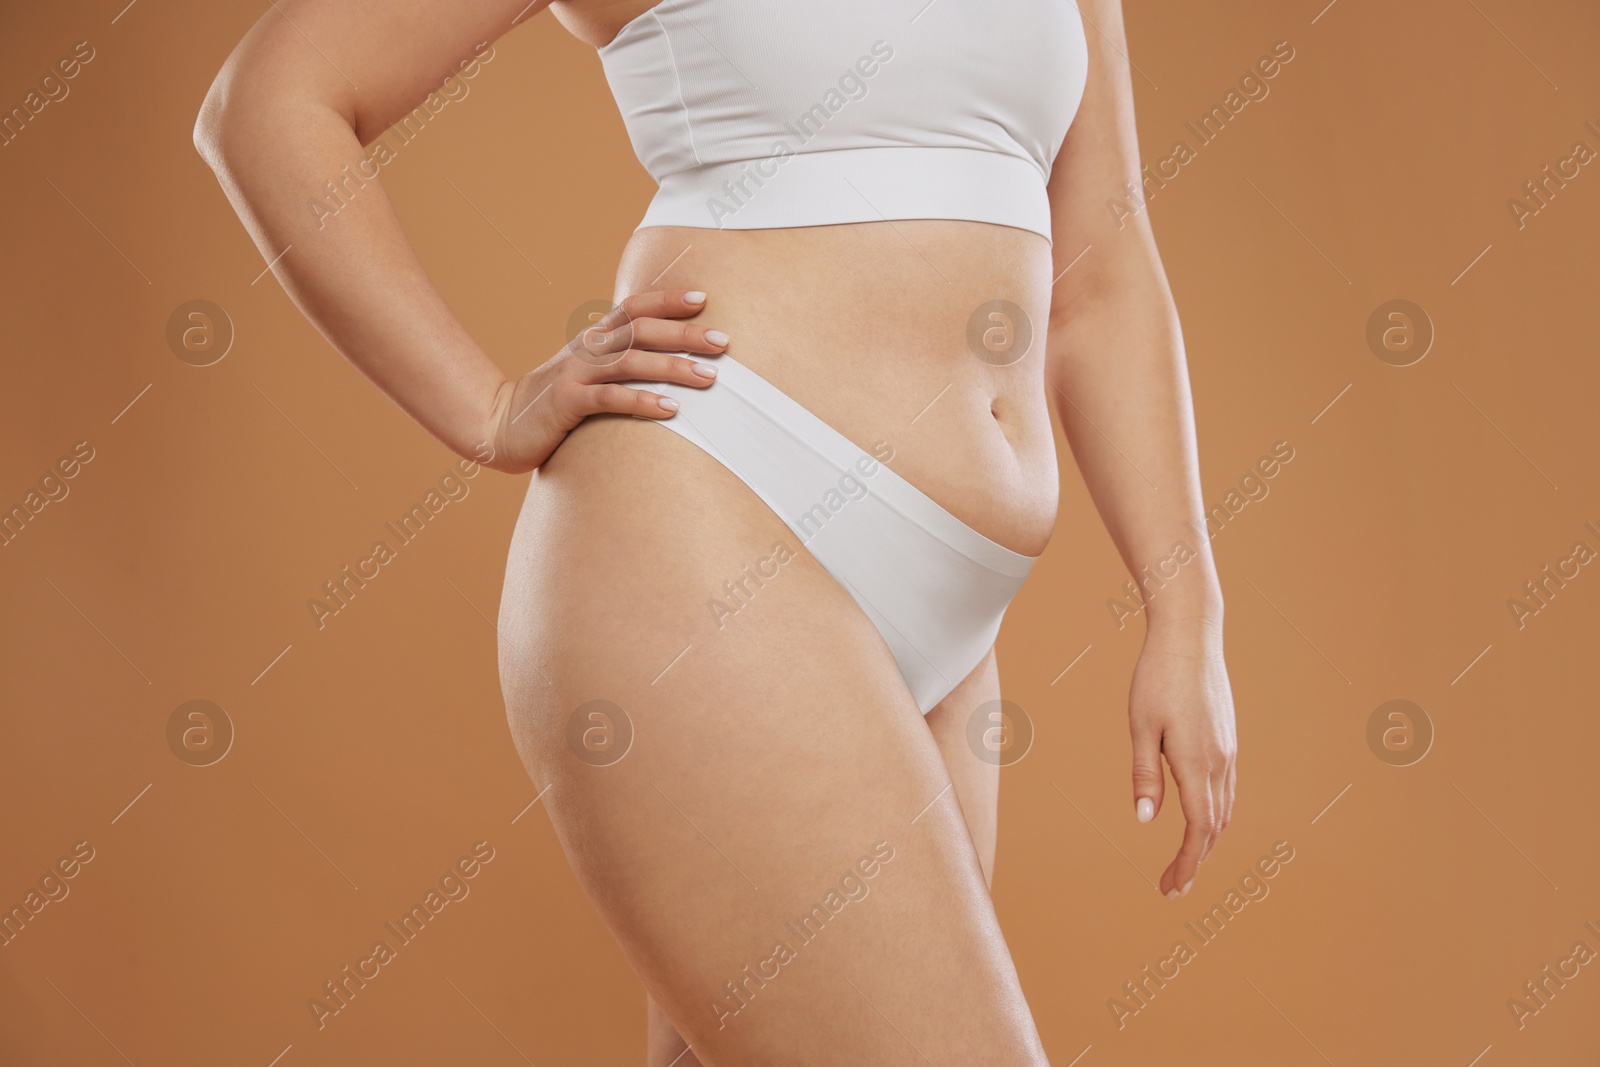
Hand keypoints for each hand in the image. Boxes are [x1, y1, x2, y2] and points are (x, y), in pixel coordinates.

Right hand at [477, 289, 729, 472]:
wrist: (500, 424)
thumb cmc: (555, 402)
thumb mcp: (588, 373)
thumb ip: (619, 361)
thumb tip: (667, 361)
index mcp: (594, 336)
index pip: (635, 307)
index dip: (668, 299)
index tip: (704, 298)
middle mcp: (587, 347)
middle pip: (641, 330)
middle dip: (685, 333)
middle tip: (723, 343)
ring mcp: (576, 373)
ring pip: (630, 361)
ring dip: (673, 368)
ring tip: (709, 377)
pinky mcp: (566, 402)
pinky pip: (610, 398)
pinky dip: (642, 401)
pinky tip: (671, 409)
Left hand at [1127, 620, 1236, 899]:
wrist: (1191, 636)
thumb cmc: (1157, 678)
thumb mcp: (1140, 727)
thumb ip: (1144, 775)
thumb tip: (1145, 820)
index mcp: (1197, 763)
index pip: (1198, 829)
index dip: (1186, 863)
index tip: (1171, 889)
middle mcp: (1220, 762)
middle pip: (1214, 827)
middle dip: (1194, 860)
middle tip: (1171, 886)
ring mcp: (1228, 751)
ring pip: (1224, 810)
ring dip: (1206, 841)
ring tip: (1183, 862)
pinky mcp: (1227, 740)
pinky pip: (1227, 790)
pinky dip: (1215, 816)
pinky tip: (1201, 820)